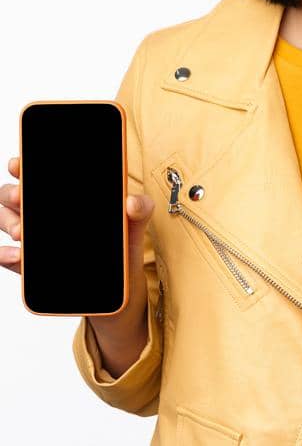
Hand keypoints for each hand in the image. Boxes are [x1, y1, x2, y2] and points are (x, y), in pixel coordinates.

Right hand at [0, 157, 156, 307]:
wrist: (121, 288)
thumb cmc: (122, 246)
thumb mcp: (134, 225)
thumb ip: (139, 209)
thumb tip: (132, 203)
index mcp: (65, 197)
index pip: (37, 176)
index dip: (23, 167)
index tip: (19, 164)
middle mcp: (44, 215)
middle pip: (13, 196)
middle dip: (12, 193)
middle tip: (21, 197)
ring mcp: (34, 240)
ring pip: (7, 222)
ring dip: (9, 222)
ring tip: (21, 231)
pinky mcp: (31, 266)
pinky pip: (9, 258)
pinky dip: (6, 255)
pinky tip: (17, 255)